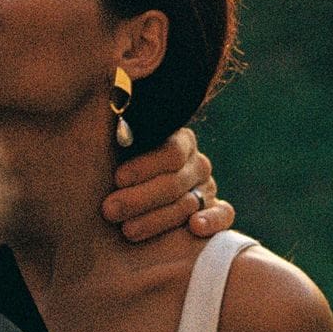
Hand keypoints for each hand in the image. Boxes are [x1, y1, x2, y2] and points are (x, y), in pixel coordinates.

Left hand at [101, 126, 232, 242]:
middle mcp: (195, 163)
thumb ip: (118, 129)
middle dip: (140, 198)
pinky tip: (195, 227)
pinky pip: (224, 214)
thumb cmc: (108, 173)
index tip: (117, 178)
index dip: (144, 166)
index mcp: (176, 139)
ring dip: (158, 219)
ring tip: (127, 231)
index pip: (170, 152)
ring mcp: (207, 189)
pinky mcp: (215, 212)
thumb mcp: (111, 149)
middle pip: (175, 182)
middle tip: (110, 210)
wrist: (118, 208)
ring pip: (189, 204)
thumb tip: (113, 101)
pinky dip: (212, 221)